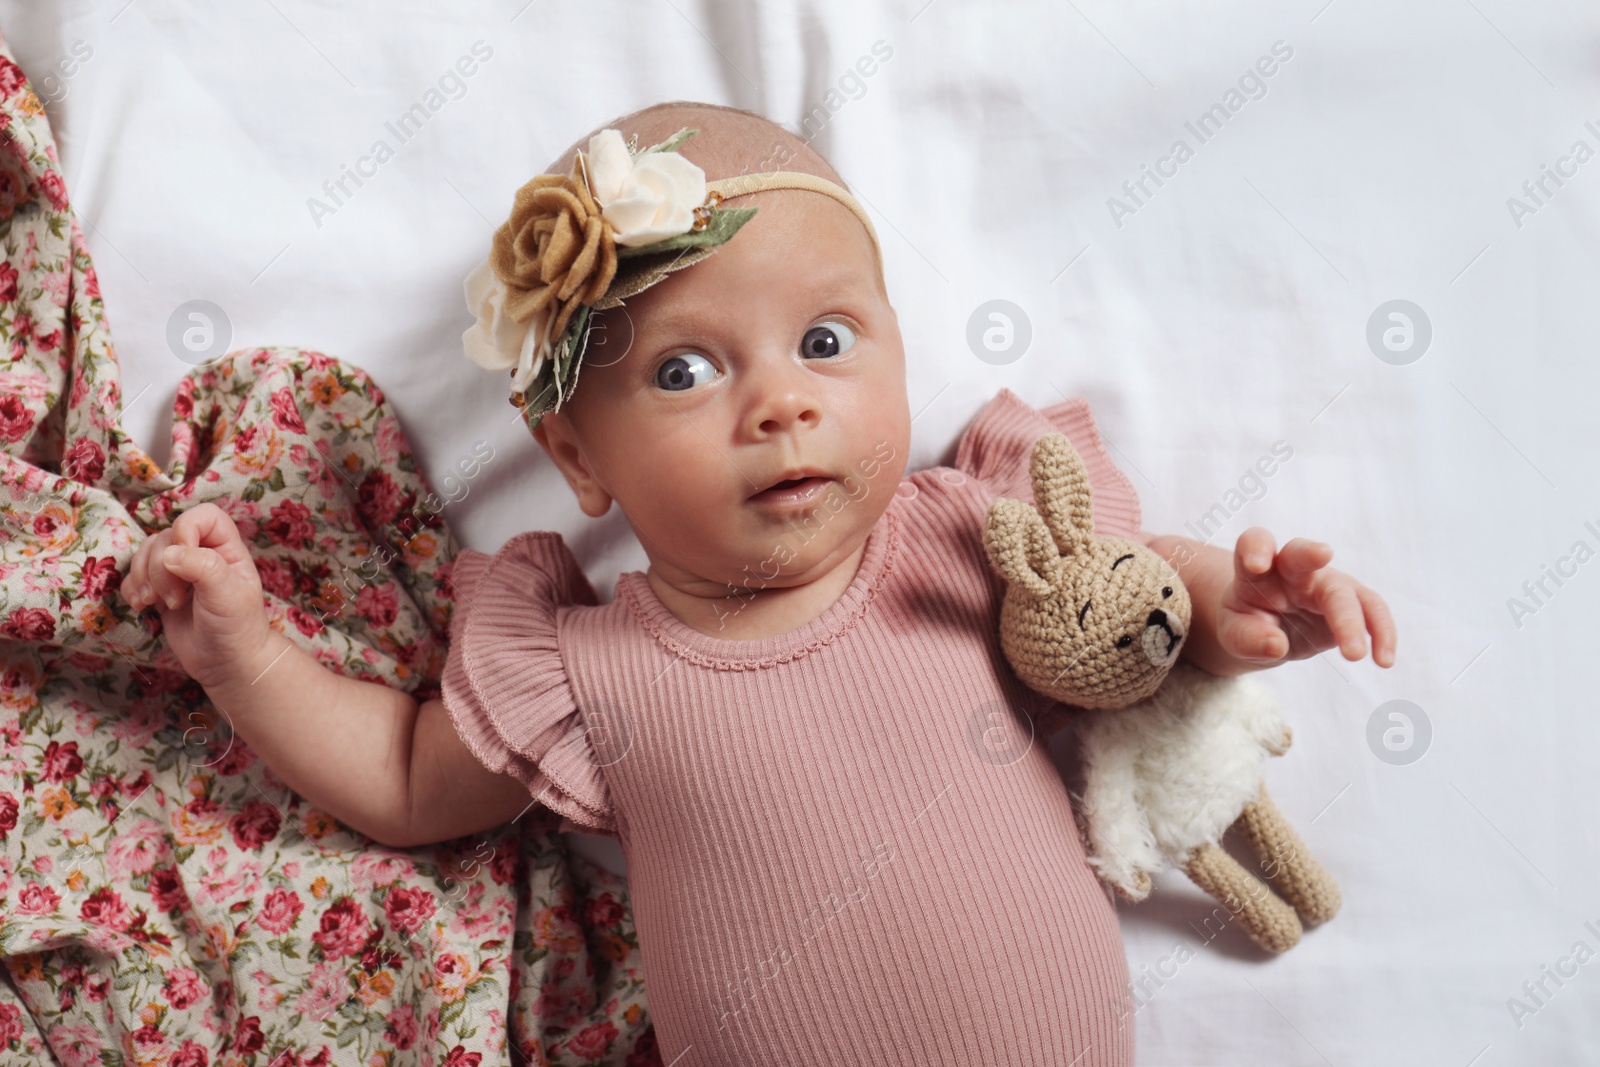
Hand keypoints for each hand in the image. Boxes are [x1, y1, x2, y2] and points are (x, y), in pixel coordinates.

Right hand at [123, 502, 277, 690]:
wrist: (226, 663)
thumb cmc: (237, 627)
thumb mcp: (228, 595)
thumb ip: (203, 567)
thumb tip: (169, 553)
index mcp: (225, 548)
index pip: (203, 517)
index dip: (186, 530)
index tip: (183, 558)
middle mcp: (201, 554)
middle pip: (165, 537)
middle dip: (160, 568)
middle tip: (175, 600)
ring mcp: (178, 572)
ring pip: (145, 554)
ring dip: (143, 578)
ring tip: (157, 603)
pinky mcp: (159, 590)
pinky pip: (133, 576)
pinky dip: (132, 588)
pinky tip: (142, 607)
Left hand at [1216, 527, 1395, 667]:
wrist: (1268, 632)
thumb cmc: (1247, 624)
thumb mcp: (1235, 635)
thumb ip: (1248, 638)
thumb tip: (1276, 644)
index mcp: (1258, 571)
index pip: (1256, 543)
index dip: (1256, 548)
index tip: (1255, 564)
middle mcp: (1294, 570)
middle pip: (1303, 554)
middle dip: (1312, 553)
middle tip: (1324, 552)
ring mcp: (1326, 584)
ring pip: (1346, 589)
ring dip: (1354, 619)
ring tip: (1355, 655)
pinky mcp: (1352, 603)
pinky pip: (1372, 611)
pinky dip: (1381, 633)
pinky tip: (1383, 659)